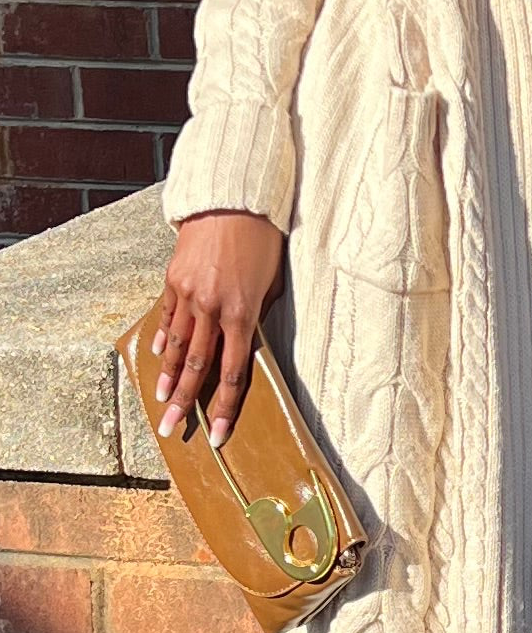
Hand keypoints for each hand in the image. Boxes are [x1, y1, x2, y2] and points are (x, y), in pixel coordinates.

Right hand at [151, 210, 284, 445]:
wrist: (233, 199)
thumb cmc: (262, 240)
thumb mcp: (271, 281)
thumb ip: (257, 314)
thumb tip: (246, 337)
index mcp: (243, 314)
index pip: (231, 372)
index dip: (224, 406)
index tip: (216, 434)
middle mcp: (213, 309)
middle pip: (197, 367)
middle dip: (185, 403)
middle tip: (171, 429)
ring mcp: (189, 294)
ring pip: (177, 346)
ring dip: (168, 377)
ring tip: (160, 401)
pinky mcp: (174, 279)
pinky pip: (167, 316)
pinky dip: (163, 338)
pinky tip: (160, 357)